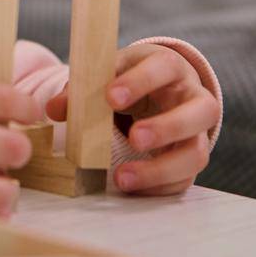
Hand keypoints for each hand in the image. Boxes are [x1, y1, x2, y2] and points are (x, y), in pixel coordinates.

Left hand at [43, 42, 216, 196]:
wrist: (160, 88)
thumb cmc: (131, 78)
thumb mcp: (110, 72)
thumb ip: (83, 87)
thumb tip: (53, 109)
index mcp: (171, 67)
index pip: (164, 68)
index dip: (140, 82)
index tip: (111, 97)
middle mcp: (194, 99)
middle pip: (202, 111)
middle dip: (168, 127)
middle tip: (134, 139)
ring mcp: (198, 133)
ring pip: (197, 153)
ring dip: (161, 168)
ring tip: (122, 177)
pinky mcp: (190, 159)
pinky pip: (185, 179)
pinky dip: (157, 187)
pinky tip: (130, 188)